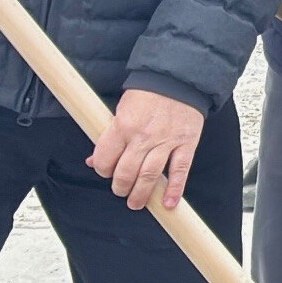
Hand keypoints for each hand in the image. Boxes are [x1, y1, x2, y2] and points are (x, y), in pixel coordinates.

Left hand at [91, 89, 205, 211]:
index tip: (106, 172)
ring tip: (136, 202)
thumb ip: (108, 136)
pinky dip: (174, 189)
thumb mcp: (121, 110)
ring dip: (140, 194)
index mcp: (123, 126)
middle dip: (120, 187)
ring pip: (149, 175)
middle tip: (121, 191)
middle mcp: (143, 136)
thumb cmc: (147, 94)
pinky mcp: (186, 143)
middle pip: (126, 172)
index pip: (105, 159)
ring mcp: (166, 141)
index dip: (102, 170)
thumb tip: (94, 161)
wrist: (178, 79)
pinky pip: (180, 171)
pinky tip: (168, 203)